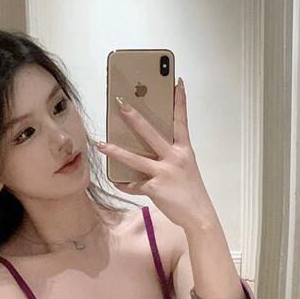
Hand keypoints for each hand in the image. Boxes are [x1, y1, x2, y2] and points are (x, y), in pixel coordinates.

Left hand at [95, 79, 213, 232]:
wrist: (199, 215)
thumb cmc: (192, 191)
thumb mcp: (186, 168)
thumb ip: (171, 156)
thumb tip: (150, 150)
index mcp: (184, 150)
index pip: (181, 121)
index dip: (179, 101)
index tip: (176, 82)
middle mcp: (175, 158)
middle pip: (151, 133)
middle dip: (135, 118)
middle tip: (121, 104)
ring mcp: (164, 173)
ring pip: (135, 159)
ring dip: (116, 151)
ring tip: (100, 144)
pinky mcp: (155, 189)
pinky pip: (134, 185)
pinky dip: (124, 184)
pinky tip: (116, 181)